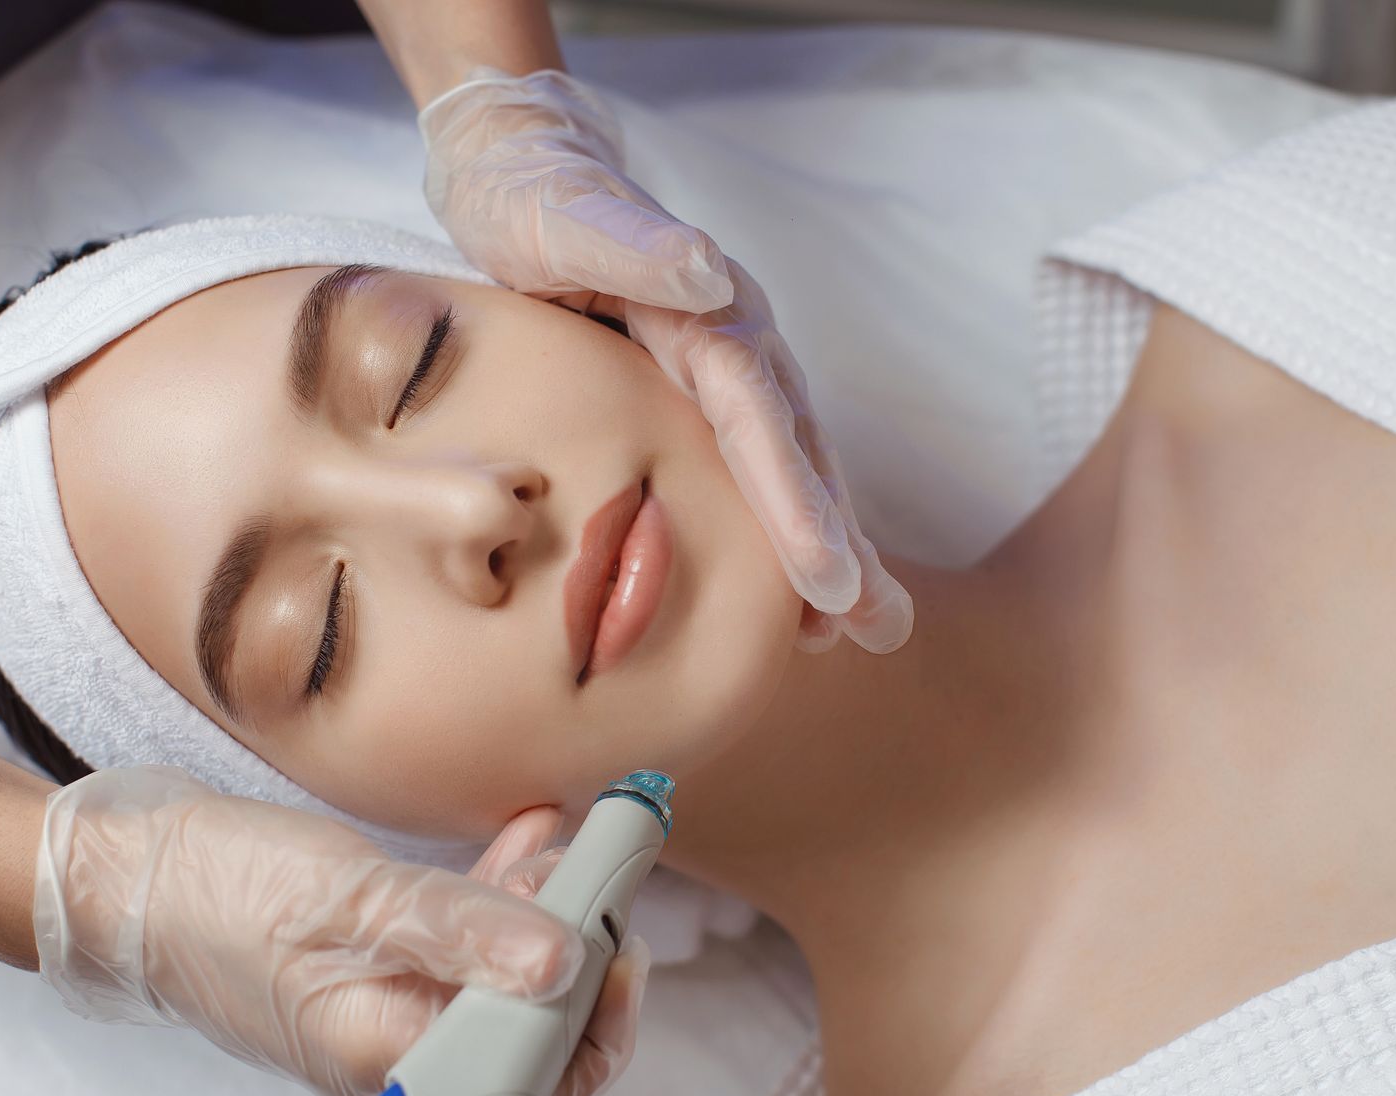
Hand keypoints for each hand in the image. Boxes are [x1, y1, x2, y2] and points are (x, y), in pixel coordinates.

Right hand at [33, 765, 647, 1095]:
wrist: (132, 879)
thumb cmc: (218, 894)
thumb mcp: (348, 898)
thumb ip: (458, 929)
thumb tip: (562, 963)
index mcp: (394, 1063)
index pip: (534, 1082)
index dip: (595, 1013)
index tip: (615, 928)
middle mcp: (407, 1055)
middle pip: (539, 1037)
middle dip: (584, 955)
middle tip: (601, 872)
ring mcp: (401, 1014)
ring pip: (515, 986)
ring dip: (553, 918)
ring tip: (562, 847)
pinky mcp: (393, 972)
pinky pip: (476, 949)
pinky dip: (510, 897)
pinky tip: (526, 841)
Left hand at [420, 68, 912, 653]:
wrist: (519, 167)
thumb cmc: (532, 198)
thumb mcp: (564, 217)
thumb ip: (629, 243)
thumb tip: (705, 271)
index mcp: (707, 313)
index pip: (758, 417)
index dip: (793, 499)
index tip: (826, 574)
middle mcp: (735, 343)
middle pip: (797, 452)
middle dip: (838, 541)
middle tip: (876, 625)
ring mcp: (727, 369)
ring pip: (790, 465)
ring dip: (830, 545)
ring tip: (867, 627)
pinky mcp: (705, 391)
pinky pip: (757, 466)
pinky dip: (785, 527)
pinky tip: (798, 592)